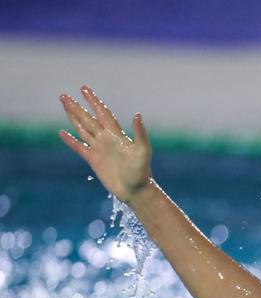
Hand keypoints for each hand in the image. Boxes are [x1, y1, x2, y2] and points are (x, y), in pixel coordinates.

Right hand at [59, 86, 152, 203]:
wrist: (135, 190)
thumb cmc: (142, 171)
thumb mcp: (143, 150)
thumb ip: (140, 133)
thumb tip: (137, 114)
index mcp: (116, 134)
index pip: (102, 113)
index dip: (93, 101)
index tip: (83, 89)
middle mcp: (106, 138)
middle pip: (88, 119)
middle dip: (77, 107)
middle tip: (64, 95)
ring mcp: (99, 149)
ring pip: (83, 129)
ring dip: (73, 118)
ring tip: (64, 106)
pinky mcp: (94, 160)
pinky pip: (79, 147)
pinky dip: (70, 140)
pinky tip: (62, 133)